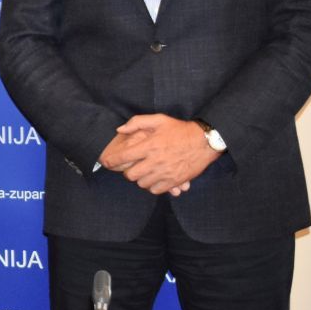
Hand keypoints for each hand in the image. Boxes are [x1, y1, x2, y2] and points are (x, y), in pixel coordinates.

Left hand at [103, 114, 218, 194]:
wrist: (205, 141)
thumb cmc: (180, 129)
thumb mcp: (159, 120)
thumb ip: (137, 122)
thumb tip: (119, 130)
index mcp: (149, 145)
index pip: (123, 157)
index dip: (110, 161)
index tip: (105, 162)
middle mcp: (155, 161)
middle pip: (130, 175)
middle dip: (126, 171)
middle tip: (131, 167)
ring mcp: (165, 173)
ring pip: (142, 184)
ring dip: (140, 179)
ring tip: (143, 172)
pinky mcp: (174, 181)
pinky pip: (156, 190)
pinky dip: (152, 186)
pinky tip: (153, 178)